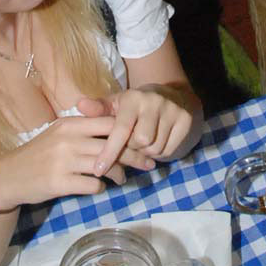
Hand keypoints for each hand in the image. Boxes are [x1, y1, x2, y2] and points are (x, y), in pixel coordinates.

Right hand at [0, 112, 157, 209]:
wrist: (10, 176)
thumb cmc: (40, 154)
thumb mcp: (60, 134)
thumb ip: (85, 131)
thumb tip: (119, 134)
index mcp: (71, 124)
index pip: (109, 123)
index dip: (130, 132)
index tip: (144, 141)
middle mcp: (68, 139)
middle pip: (112, 145)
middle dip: (135, 155)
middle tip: (149, 164)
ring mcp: (63, 161)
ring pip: (105, 167)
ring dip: (119, 174)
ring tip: (123, 179)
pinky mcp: (59, 183)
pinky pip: (92, 186)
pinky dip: (100, 188)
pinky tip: (99, 188)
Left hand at [77, 89, 192, 177]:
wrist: (173, 96)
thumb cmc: (136, 106)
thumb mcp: (117, 105)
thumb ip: (99, 109)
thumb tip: (79, 104)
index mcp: (133, 98)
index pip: (120, 129)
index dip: (109, 151)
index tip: (98, 170)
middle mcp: (154, 102)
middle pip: (140, 143)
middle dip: (133, 149)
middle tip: (131, 144)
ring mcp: (173, 110)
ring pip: (155, 149)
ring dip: (147, 152)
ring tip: (144, 142)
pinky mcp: (185, 121)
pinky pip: (169, 150)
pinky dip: (161, 152)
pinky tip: (159, 141)